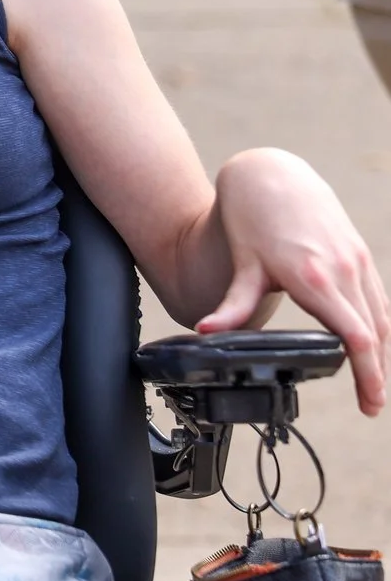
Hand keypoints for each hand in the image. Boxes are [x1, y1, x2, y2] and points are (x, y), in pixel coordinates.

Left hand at [200, 148, 390, 414]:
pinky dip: (378, 323)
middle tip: (371, 404)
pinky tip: (372, 342)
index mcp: (316, 279)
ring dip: (381, 350)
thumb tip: (207, 331)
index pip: (356, 338)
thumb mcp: (243, 266)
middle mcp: (344, 270)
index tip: (370, 404)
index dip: (368, 375)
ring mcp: (357, 260)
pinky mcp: (360, 253)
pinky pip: (377, 297)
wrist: (272, 175)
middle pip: (375, 334)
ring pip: (380, 316)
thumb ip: (232, 305)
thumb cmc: (252, 220)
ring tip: (372, 380)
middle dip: (376, 372)